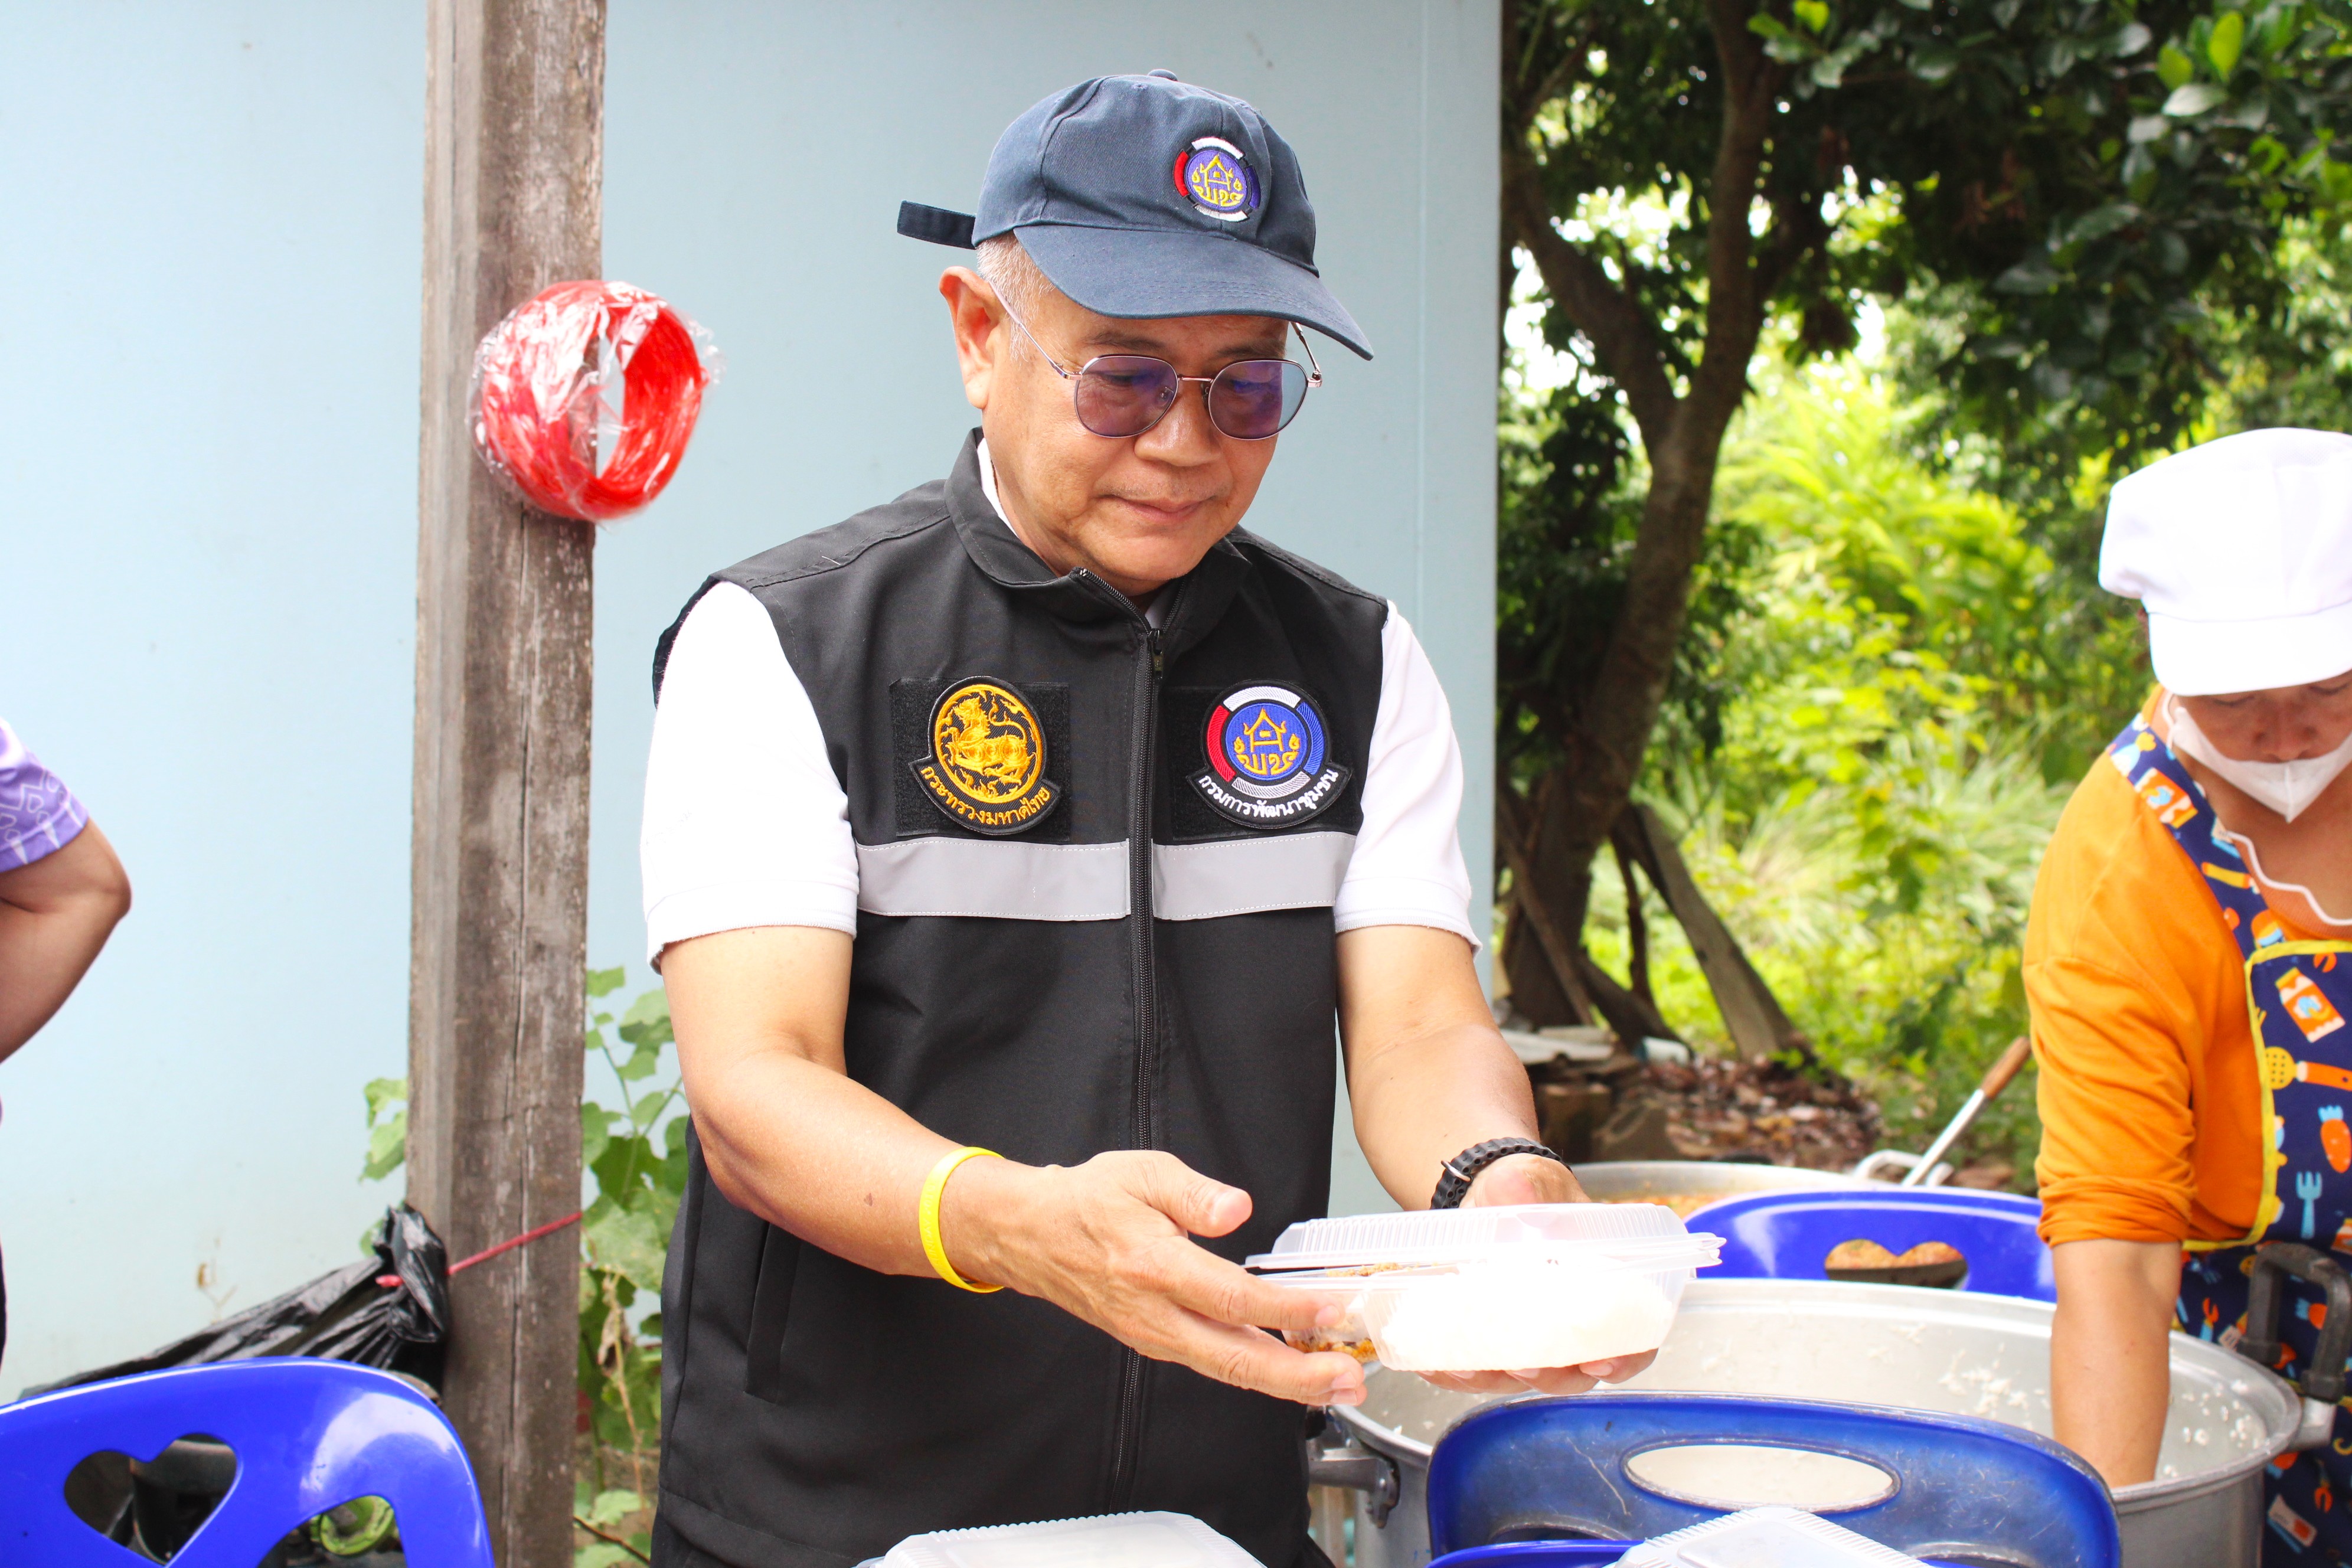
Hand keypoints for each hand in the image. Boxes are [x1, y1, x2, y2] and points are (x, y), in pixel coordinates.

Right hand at [945, 1150, 1370, 1406]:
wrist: (1032, 1235)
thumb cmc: (1087, 1201)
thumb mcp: (1141, 1171)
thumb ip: (1194, 1192)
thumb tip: (1237, 1208)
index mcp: (1153, 1265)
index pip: (1231, 1296)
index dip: (1285, 1308)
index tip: (1330, 1308)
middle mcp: (1153, 1312)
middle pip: (1234, 1356)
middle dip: (1297, 1376)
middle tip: (1347, 1378)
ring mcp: (1153, 1335)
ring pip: (1226, 1369)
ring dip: (1284, 1382)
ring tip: (1334, 1382)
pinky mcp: (1156, 1342)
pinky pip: (1213, 1363)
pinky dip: (1256, 1371)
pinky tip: (1291, 1368)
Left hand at [1412, 1151, 1657, 1397]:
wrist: (1483, 1197)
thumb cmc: (1524, 1191)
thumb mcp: (1530, 1180)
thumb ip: (1528, 1187)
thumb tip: (1518, 1192)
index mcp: (1602, 1286)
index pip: (1631, 1337)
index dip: (1624, 1358)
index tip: (1601, 1362)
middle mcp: (1569, 1323)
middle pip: (1574, 1372)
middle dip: (1551, 1376)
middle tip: (1525, 1364)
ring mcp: (1528, 1338)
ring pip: (1521, 1378)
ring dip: (1496, 1379)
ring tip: (1467, 1368)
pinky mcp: (1489, 1341)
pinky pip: (1474, 1368)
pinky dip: (1454, 1372)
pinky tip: (1433, 1363)